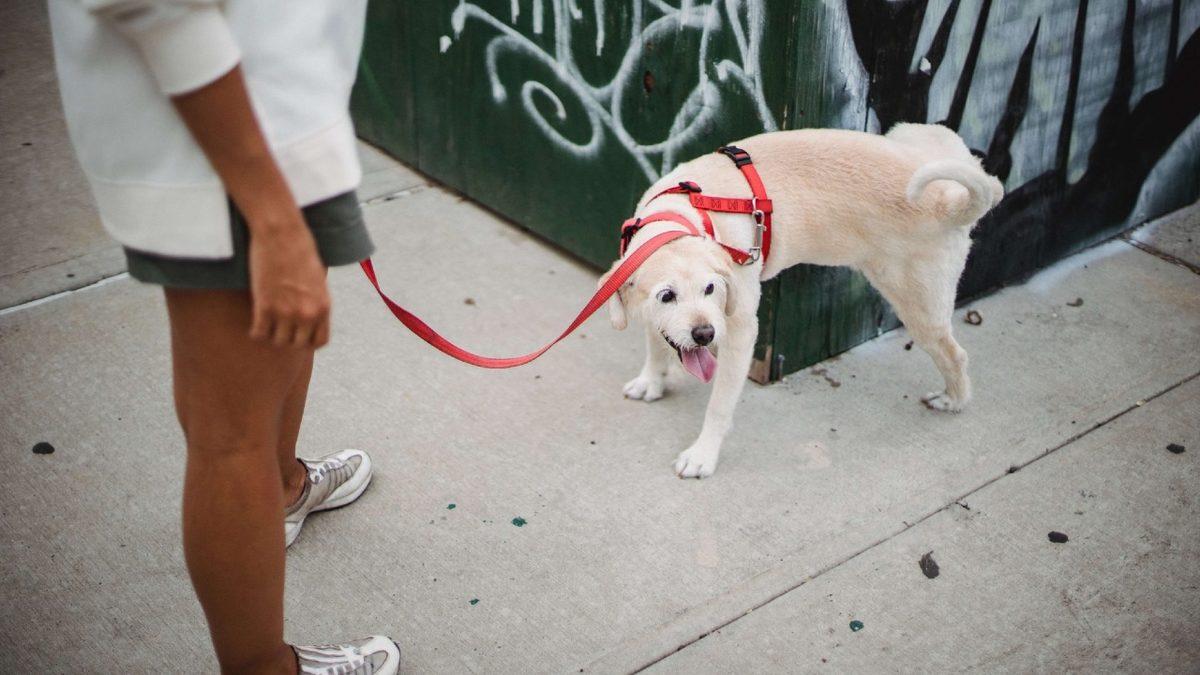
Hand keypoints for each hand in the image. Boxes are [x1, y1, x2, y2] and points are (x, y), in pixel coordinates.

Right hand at [247, 216, 330, 348]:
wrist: (282, 234)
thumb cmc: (300, 251)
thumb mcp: (318, 280)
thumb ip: (315, 302)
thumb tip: (307, 319)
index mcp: (324, 307)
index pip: (319, 341)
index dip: (307, 340)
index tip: (298, 333)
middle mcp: (307, 313)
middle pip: (296, 344)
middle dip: (287, 338)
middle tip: (278, 327)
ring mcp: (286, 312)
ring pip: (277, 341)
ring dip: (271, 335)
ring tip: (267, 324)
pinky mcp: (265, 306)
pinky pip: (258, 334)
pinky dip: (255, 332)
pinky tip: (255, 324)